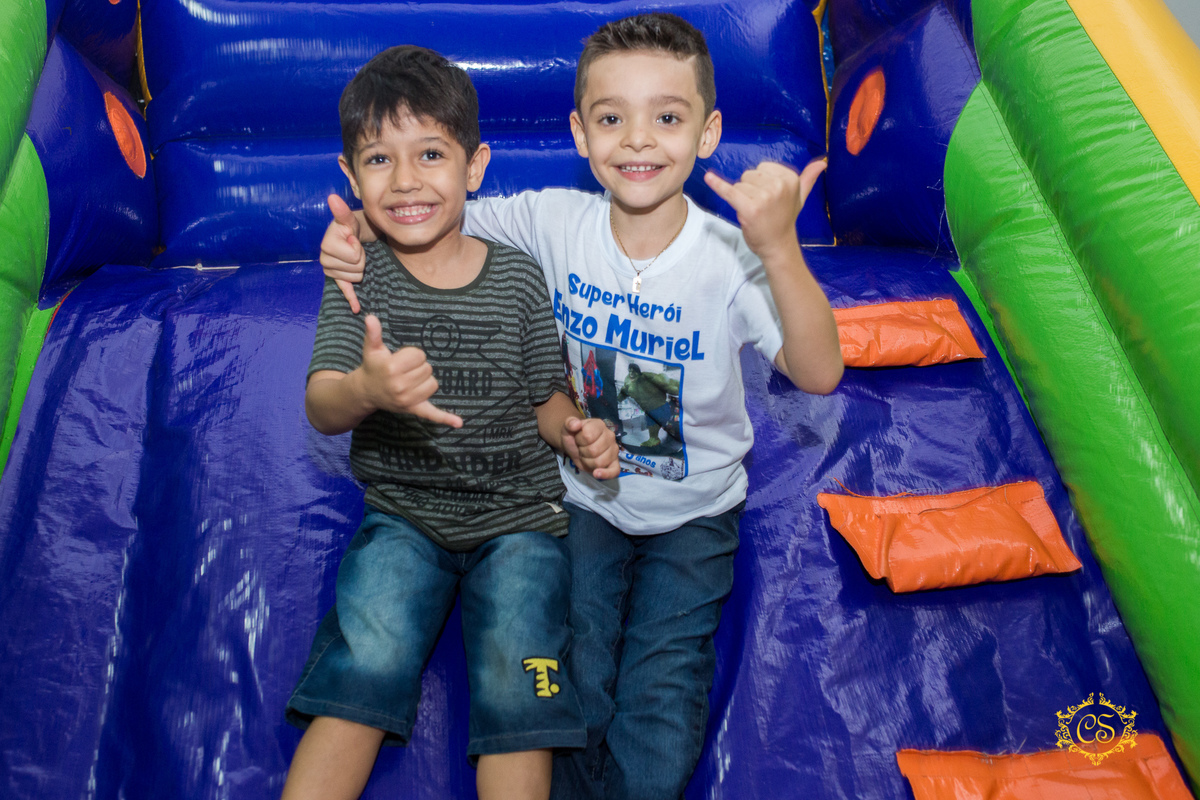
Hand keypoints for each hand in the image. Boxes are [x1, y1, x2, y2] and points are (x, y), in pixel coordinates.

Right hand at [321, 194, 366, 312]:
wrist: (353, 234)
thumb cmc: (351, 226)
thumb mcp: (349, 219)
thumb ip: (342, 212)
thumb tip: (333, 198)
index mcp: (326, 244)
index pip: (352, 256)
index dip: (357, 247)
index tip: (353, 238)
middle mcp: (324, 259)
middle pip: (355, 269)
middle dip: (360, 258)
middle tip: (356, 248)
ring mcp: (330, 271)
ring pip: (355, 278)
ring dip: (360, 267)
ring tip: (355, 256)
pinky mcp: (337, 279)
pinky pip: (344, 291)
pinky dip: (351, 299)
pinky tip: (357, 308)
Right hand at [358, 315, 462, 426]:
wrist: (366, 392)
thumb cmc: (373, 367)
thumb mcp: (372, 349)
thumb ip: (373, 333)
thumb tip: (370, 317)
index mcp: (392, 368)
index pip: (419, 355)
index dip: (412, 355)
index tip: (401, 359)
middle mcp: (400, 385)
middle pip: (427, 368)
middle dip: (417, 367)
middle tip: (403, 371)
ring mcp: (408, 399)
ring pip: (433, 383)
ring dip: (425, 380)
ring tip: (408, 380)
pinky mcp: (414, 409)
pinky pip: (432, 414)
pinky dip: (445, 418)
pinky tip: (458, 423)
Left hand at [561, 417, 618, 479]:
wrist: (575, 445)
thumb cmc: (573, 435)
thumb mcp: (567, 427)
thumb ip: (569, 423)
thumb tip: (576, 424)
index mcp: (599, 425)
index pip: (588, 436)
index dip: (579, 440)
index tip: (578, 439)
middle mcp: (610, 436)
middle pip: (594, 451)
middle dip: (583, 452)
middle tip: (582, 448)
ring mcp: (614, 450)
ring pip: (600, 462)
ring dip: (588, 462)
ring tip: (586, 456)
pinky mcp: (614, 463)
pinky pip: (614, 471)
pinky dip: (605, 474)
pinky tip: (596, 473)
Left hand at [703, 157, 826, 259]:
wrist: (778, 246)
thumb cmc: (785, 220)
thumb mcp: (800, 198)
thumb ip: (808, 178)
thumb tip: (822, 162)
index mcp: (791, 178)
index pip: (762, 168)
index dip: (761, 182)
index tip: (770, 198)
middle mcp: (779, 185)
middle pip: (748, 175)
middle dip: (750, 190)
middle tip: (762, 207)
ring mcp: (765, 197)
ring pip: (739, 185)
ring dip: (741, 198)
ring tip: (754, 212)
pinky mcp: (749, 208)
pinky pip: (729, 192)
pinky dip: (717, 185)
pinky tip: (708, 178)